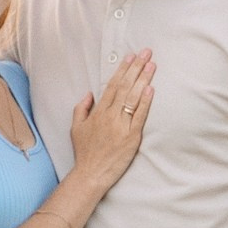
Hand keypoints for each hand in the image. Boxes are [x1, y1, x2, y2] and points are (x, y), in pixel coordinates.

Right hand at [68, 50, 153, 186]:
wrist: (91, 174)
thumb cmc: (84, 152)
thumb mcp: (76, 128)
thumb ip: (81, 108)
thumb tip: (89, 93)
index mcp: (98, 112)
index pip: (112, 85)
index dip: (123, 69)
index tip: (131, 57)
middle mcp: (109, 116)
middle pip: (124, 87)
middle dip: (136, 68)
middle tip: (146, 53)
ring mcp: (121, 126)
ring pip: (133, 98)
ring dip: (143, 80)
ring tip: (152, 65)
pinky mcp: (131, 137)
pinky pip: (139, 116)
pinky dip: (145, 102)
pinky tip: (151, 89)